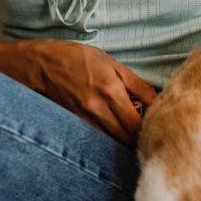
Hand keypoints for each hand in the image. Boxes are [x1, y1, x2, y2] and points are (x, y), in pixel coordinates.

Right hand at [33, 40, 156, 143]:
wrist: (42, 63)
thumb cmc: (78, 58)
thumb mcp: (112, 64)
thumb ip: (137, 85)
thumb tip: (158, 100)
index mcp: (111, 92)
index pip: (137, 126)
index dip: (149, 130)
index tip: (155, 125)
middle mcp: (98, 110)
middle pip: (126, 140)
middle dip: (138, 138)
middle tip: (145, 130)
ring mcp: (84, 120)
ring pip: (111, 142)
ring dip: (122, 139)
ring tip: (128, 129)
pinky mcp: (75, 124)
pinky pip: (97, 138)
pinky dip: (107, 137)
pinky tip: (110, 128)